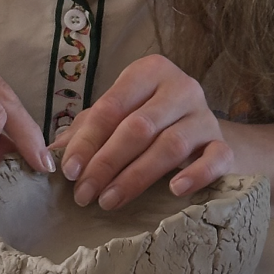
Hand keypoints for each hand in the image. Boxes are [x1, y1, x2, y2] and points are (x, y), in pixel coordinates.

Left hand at [55, 56, 234, 210]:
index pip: (112, 106)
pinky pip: (215, 158)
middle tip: (85, 194)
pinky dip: (196, 174)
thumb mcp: (116, 117)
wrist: (201, 132)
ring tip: (110, 201)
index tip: (70, 173)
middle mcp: (181, 87)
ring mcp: (205, 116)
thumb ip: (86, 130)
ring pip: (171, 145)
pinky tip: (175, 190)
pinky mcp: (223, 143)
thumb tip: (50, 155)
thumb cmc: (149, 121)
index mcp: (149, 72)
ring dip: (136, 176)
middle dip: (107, 163)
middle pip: (139, 127)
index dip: (88, 141)